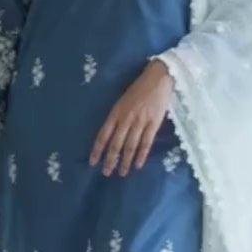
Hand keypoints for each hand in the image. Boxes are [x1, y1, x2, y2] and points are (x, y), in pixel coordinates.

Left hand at [92, 60, 172, 175]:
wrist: (158, 78)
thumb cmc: (139, 88)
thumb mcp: (122, 101)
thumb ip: (117, 116)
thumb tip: (111, 134)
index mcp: (116, 112)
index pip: (103, 134)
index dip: (97, 149)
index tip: (93, 162)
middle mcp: (126, 118)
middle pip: (116, 143)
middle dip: (110, 160)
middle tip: (106, 173)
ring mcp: (140, 121)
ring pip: (130, 145)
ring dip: (125, 161)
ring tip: (122, 173)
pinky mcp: (154, 123)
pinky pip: (146, 142)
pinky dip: (141, 155)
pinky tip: (138, 165)